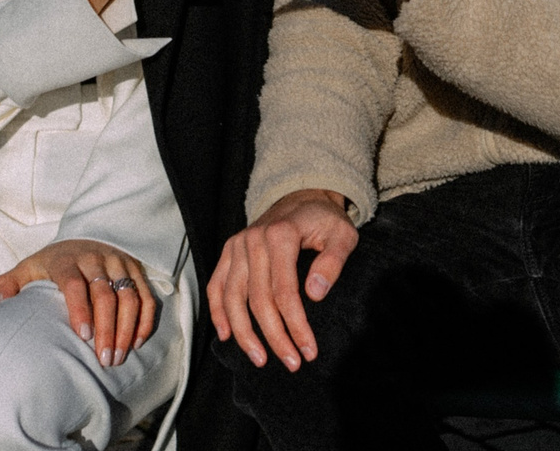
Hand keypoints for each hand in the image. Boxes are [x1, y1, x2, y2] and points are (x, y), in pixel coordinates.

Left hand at [0, 238, 157, 367]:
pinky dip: (145, 320)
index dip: (79, 309)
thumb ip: (11, 282)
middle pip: (105, 293)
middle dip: (106, 328)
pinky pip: (146, 296)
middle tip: (104, 359)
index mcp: (67, 260)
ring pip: (129, 296)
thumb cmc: (54, 263)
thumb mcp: (30, 267)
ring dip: (127, 328)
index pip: (74, 283)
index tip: (82, 336)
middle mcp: (95, 259)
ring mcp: (118, 264)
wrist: (84, 239)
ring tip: (118, 357)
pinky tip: (137, 343)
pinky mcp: (135, 271)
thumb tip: (0, 300)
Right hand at [206, 189, 356, 370]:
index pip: (285, 291)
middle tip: (291, 362)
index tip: (309, 350)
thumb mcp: (343, 234)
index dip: (296, 325)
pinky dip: (218, 311)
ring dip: (244, 333)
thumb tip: (314, 294)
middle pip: (258, 299)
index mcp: (281, 235)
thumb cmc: (324, 220)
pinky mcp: (229, 251)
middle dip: (274, 336)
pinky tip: (226, 335)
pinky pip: (216, 285)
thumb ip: (333, 262)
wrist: (302, 196)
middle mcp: (253, 240)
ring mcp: (237, 245)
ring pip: (232, 297)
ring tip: (259, 359)